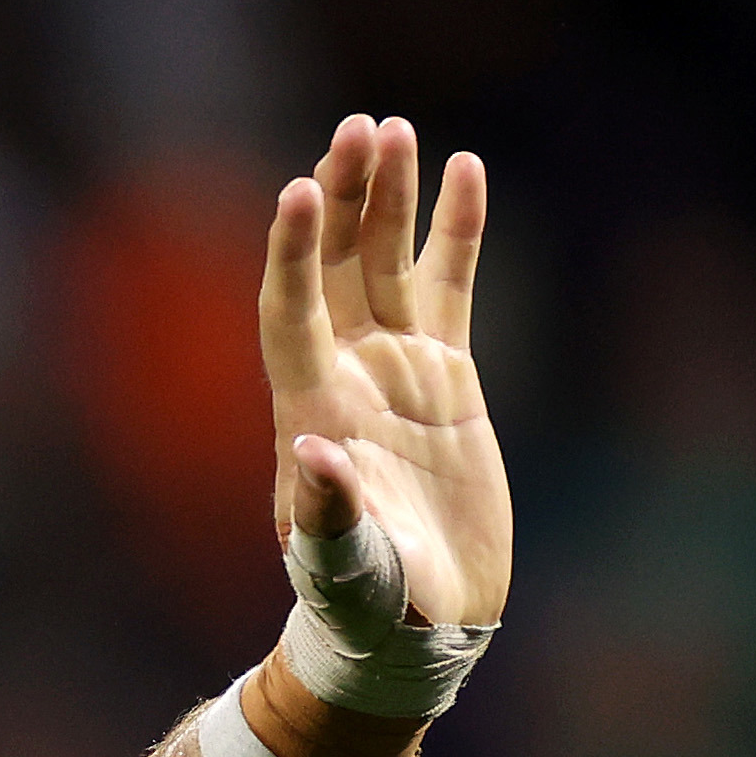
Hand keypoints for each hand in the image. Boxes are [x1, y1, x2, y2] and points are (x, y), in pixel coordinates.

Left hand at [258, 116, 510, 628]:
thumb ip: (329, 518)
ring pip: (387, 266)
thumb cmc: (366, 610)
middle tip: (360, 127)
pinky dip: (455, 232)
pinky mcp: (445, 379)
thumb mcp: (346, 571)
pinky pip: (447, 288)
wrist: (411, 629)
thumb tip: (314, 454)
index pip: (290, 312)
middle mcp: (343, 379)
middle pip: (336, 268)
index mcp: (308, 413)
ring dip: (388, 200)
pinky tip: (465, 170)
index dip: (294, 253)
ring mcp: (393, 373)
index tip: (301, 189)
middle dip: (344, 200)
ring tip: (395, 129)